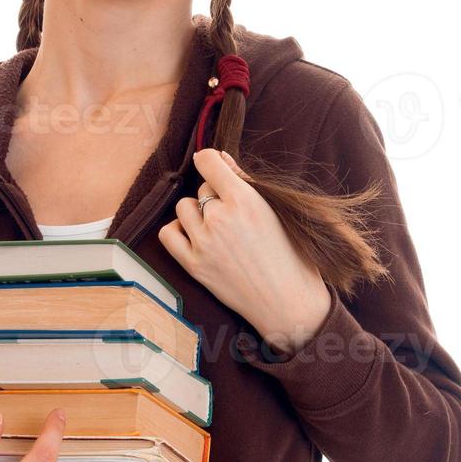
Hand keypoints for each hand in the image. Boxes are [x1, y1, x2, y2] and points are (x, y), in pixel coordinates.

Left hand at [158, 148, 331, 355]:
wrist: (290, 304)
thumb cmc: (292, 256)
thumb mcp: (276, 210)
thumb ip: (245, 181)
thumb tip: (219, 157)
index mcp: (245, 200)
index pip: (208, 161)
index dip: (210, 161)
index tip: (214, 167)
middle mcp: (220, 219)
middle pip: (202, 188)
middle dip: (216, 197)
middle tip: (235, 217)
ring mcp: (204, 243)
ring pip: (183, 208)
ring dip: (197, 213)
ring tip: (217, 228)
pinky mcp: (194, 266)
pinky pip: (168, 234)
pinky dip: (178, 231)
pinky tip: (195, 236)